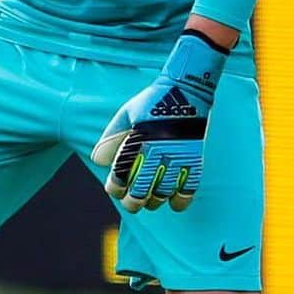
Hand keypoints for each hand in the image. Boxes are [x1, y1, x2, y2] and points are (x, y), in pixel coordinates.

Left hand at [90, 31, 226, 212]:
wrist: (186, 89)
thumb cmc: (151, 102)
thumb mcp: (126, 115)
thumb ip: (111, 138)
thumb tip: (99, 162)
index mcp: (138, 138)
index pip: (121, 171)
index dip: (115, 186)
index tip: (114, 189)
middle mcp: (157, 148)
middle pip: (141, 187)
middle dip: (133, 201)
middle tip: (130, 204)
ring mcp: (177, 154)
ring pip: (163, 190)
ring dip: (154, 201)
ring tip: (150, 202)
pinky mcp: (194, 156)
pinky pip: (189, 185)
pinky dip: (182, 199)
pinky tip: (175, 205)